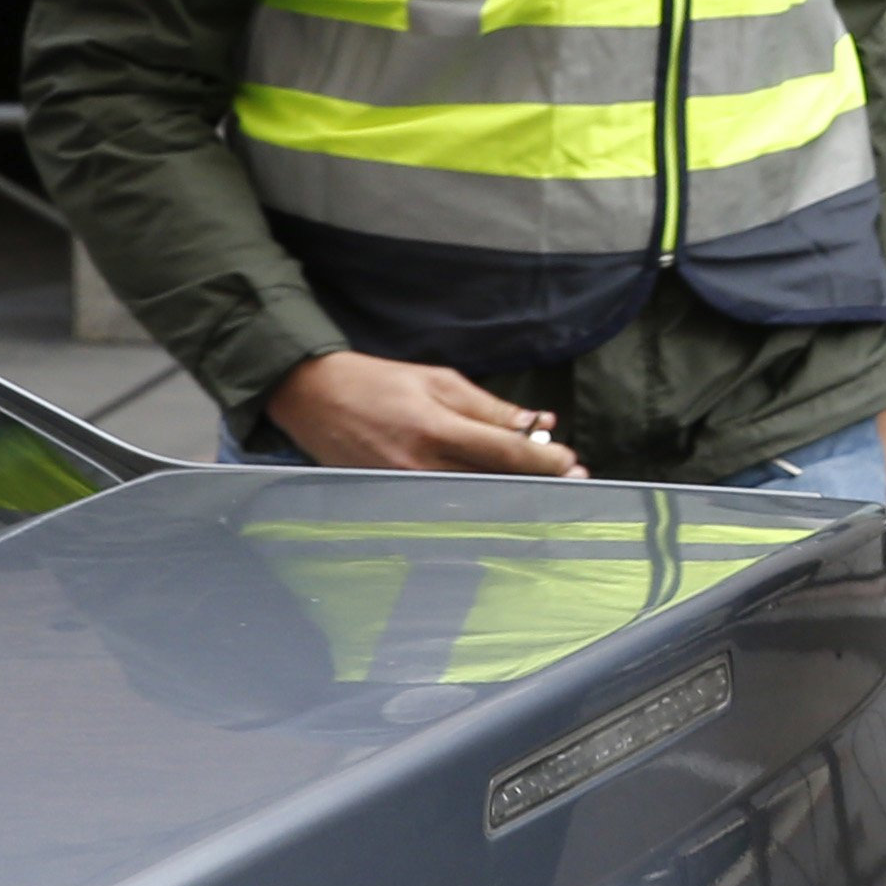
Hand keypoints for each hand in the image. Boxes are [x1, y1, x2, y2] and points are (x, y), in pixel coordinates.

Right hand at [265, 349, 588, 476]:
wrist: (312, 397)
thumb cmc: (378, 382)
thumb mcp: (438, 380)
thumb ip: (488, 406)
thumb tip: (535, 422)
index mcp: (435, 428)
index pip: (503, 452)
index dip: (543, 461)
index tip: (571, 462)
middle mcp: (420, 465)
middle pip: (493, 485)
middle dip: (535, 484)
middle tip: (573, 481)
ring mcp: (403, 488)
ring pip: (472, 502)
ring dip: (510, 496)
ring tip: (542, 489)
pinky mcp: (391, 499)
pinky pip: (443, 506)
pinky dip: (475, 503)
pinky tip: (497, 497)